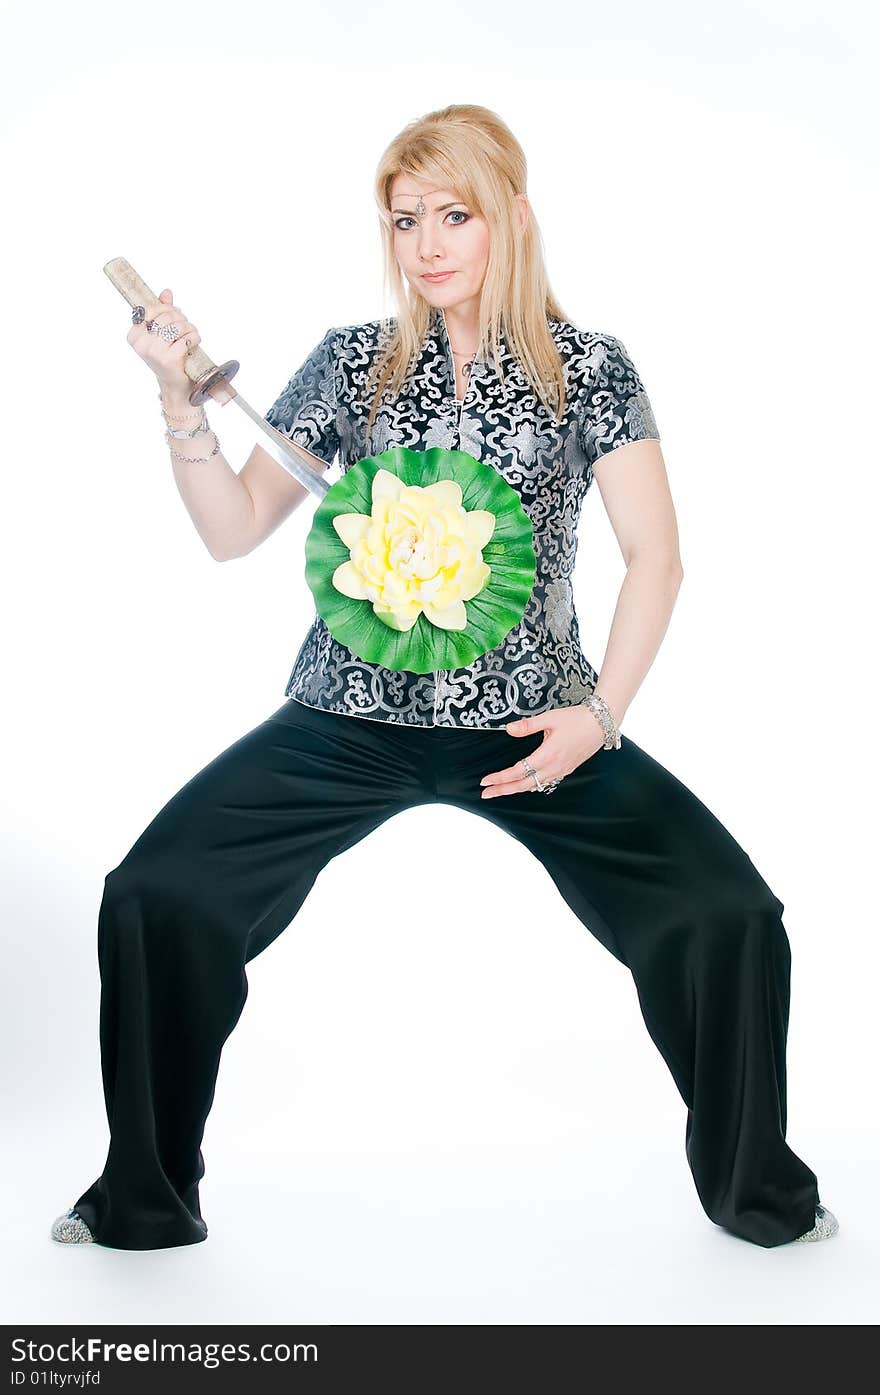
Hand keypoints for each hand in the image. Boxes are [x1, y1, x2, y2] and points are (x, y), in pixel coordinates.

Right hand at [126, 287, 201, 398]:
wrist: (174, 383)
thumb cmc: (166, 355)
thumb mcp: (160, 333)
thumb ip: (162, 312)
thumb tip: (166, 293)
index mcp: (134, 336)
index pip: (150, 310)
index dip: (166, 308)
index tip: (174, 313)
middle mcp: (141, 344)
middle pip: (166, 317)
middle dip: (180, 318)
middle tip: (185, 325)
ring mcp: (154, 352)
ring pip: (177, 326)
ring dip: (189, 327)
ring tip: (190, 333)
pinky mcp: (169, 359)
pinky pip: (186, 338)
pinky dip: (194, 337)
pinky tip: (193, 342)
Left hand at [479, 705, 605, 797]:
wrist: (601, 723)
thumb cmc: (576, 719)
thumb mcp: (550, 718)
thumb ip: (528, 725)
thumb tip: (509, 729)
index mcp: (548, 755)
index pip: (519, 771)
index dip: (501, 777)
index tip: (485, 780)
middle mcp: (554, 767)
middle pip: (524, 784)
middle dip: (503, 790)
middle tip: (486, 794)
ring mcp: (561, 770)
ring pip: (534, 785)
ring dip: (516, 789)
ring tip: (500, 791)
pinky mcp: (566, 769)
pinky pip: (545, 782)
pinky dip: (531, 786)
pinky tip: (523, 784)